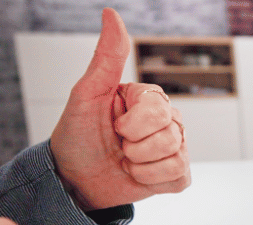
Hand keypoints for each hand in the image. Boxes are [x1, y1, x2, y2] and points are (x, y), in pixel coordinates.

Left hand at [50, 8, 189, 210]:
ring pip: (175, 156)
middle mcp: (167, 120)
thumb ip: (107, 56)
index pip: (158, 109)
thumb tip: (112, 14)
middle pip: (170, 134)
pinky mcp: (175, 174)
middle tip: (119, 145)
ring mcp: (174, 147)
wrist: (73, 179)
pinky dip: (153, 181)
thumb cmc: (77, 135)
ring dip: (141, 166)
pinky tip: (138, 175)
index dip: (132, 124)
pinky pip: (179, 176)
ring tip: (126, 161)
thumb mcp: (87, 94)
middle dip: (136, 147)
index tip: (113, 124)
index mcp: (148, 98)